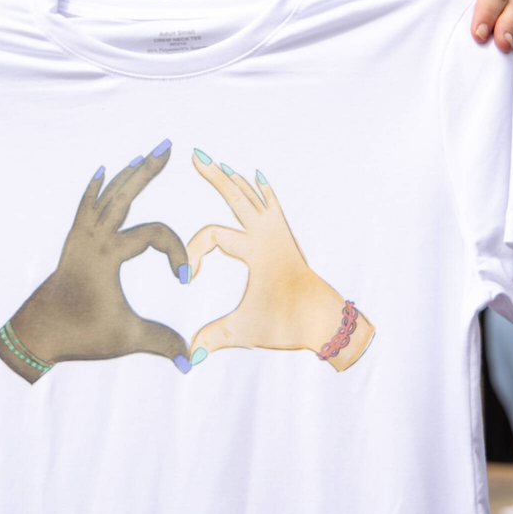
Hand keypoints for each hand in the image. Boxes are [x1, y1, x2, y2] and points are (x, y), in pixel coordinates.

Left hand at [0, 141, 190, 383]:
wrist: (37, 333)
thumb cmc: (80, 334)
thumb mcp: (125, 339)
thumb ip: (161, 342)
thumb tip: (191, 359)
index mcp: (107, 255)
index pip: (154, 234)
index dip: (177, 252)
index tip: (184, 281)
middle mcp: (93, 239)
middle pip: (125, 194)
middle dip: (148, 171)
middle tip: (167, 147)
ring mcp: (80, 238)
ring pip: (106, 197)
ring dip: (127, 176)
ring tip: (145, 156)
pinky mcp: (73, 243)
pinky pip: (85, 207)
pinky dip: (95, 189)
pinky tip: (102, 173)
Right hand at [186, 152, 373, 371]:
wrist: (326, 322)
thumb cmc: (288, 324)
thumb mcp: (246, 331)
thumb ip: (213, 339)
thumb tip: (186, 358)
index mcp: (257, 251)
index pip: (213, 235)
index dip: (192, 252)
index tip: (185, 281)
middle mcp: (269, 236)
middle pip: (237, 196)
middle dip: (214, 177)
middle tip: (196, 155)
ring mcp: (279, 235)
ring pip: (253, 198)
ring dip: (234, 181)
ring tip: (218, 162)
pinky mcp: (285, 241)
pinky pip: (272, 207)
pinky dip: (262, 191)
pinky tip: (258, 177)